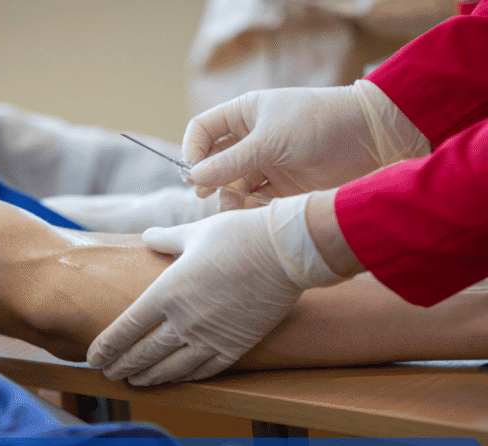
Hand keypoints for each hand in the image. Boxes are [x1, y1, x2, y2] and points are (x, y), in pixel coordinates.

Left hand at [87, 194, 342, 384]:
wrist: (285, 252)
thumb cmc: (237, 236)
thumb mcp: (194, 233)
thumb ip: (166, 239)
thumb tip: (148, 236)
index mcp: (167, 292)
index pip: (126, 328)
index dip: (107, 347)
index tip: (93, 358)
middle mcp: (184, 321)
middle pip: (143, 354)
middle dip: (121, 366)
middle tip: (109, 374)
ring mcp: (210, 337)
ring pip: (171, 368)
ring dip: (148, 377)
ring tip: (135, 382)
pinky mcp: (235, 346)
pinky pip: (204, 370)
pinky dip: (185, 378)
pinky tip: (176, 379)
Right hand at [182, 80, 429, 209]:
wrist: (368, 139)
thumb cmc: (317, 124)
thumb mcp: (269, 141)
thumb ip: (231, 162)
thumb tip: (194, 179)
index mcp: (244, 113)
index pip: (203, 131)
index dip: (192, 150)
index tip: (193, 172)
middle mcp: (251, 137)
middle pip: (214, 161)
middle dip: (208, 178)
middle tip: (205, 195)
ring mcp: (267, 162)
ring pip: (233, 183)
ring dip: (228, 197)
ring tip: (232, 209)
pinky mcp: (283, 185)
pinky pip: (254, 198)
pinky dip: (248, 208)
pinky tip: (250, 214)